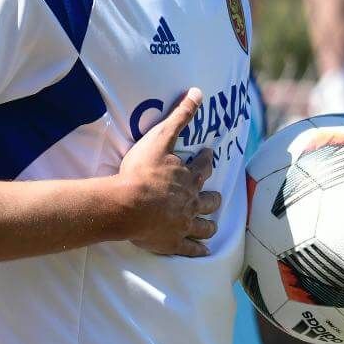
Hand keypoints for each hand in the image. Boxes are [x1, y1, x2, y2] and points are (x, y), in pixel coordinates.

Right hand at [115, 88, 219, 256]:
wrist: (127, 203)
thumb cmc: (141, 171)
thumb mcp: (160, 137)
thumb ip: (180, 115)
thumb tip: (198, 91)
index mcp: (188, 177)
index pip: (203, 166)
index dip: (207, 159)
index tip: (209, 154)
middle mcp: (191, 201)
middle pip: (209, 200)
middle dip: (213, 197)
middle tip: (216, 196)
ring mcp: (183, 224)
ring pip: (204, 225)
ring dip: (209, 225)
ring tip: (211, 225)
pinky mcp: (173, 242)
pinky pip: (190, 249)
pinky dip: (198, 250)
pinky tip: (204, 252)